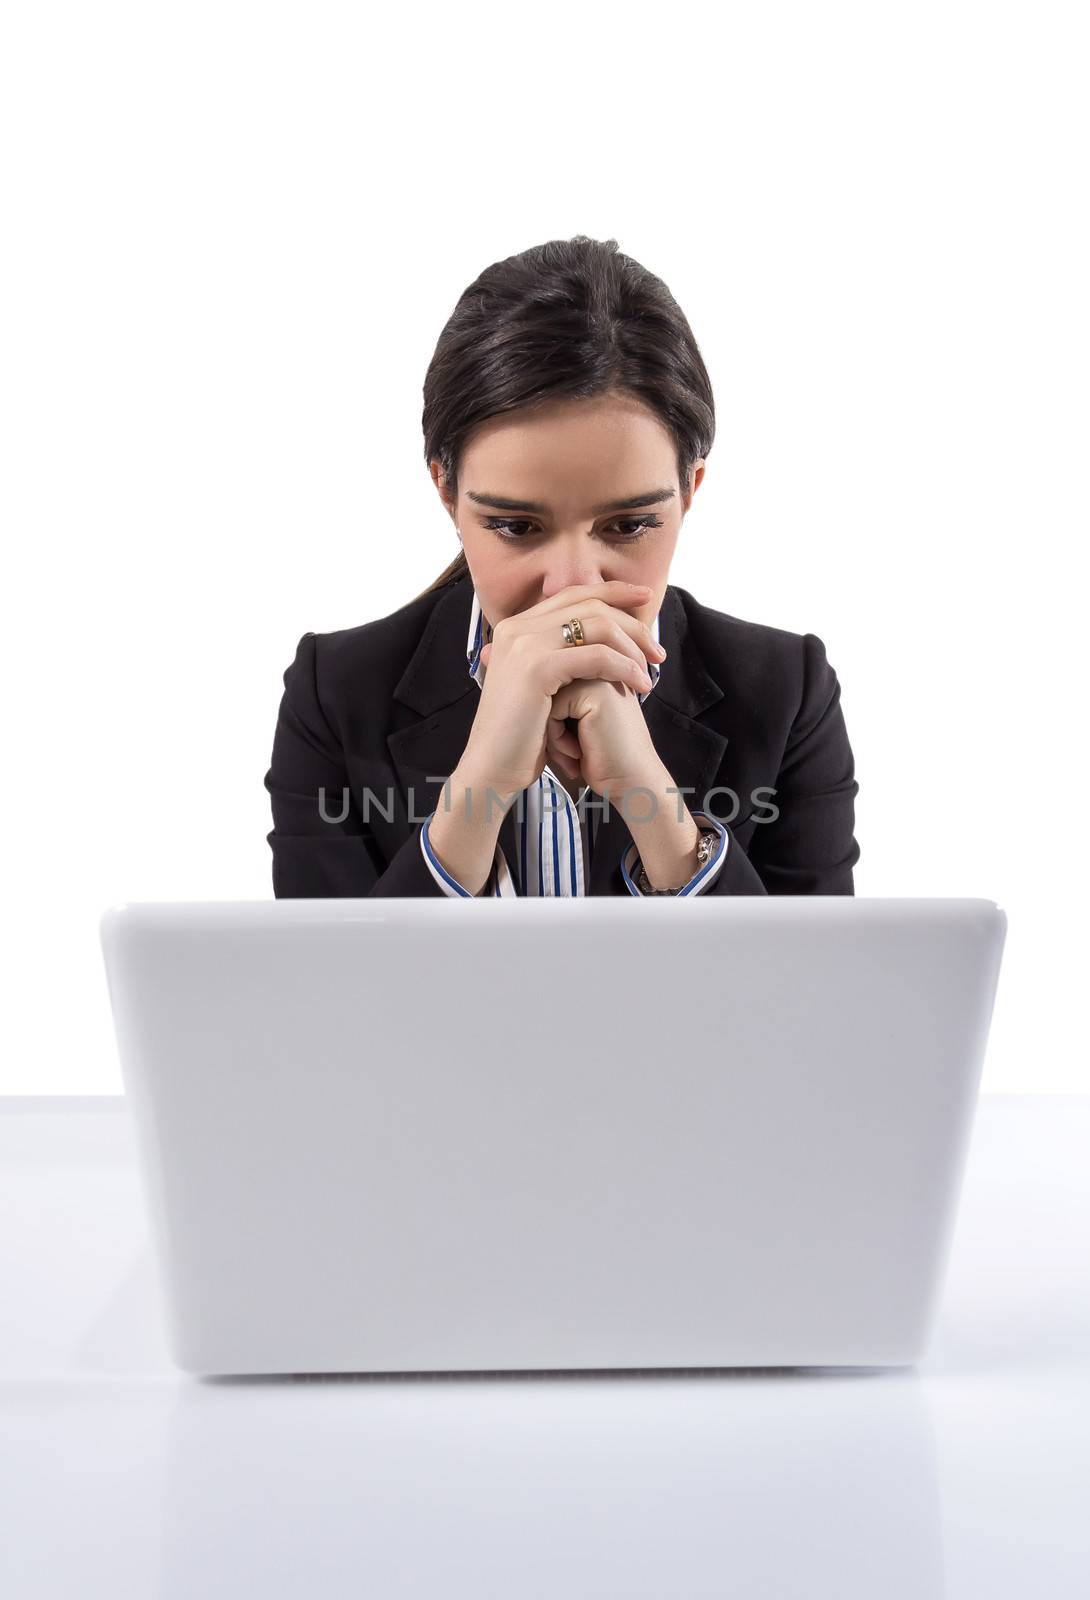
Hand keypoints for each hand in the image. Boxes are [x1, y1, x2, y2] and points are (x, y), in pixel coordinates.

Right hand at [458, 581, 660, 798]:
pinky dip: (624, 667)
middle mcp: (517, 628)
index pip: (572, 594)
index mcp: (516, 628)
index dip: (613, 592)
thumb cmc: (519, 736)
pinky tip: (639, 684)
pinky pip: (595, 656)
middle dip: (632, 622)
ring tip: (649, 671)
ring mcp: (524, 645)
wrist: (491, 768)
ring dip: (632, 646)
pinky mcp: (536, 668)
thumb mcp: (538, 687)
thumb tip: (593, 645)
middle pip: (589, 605)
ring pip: (596, 625)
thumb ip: (557, 658)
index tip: (645, 598)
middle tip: (657, 650)